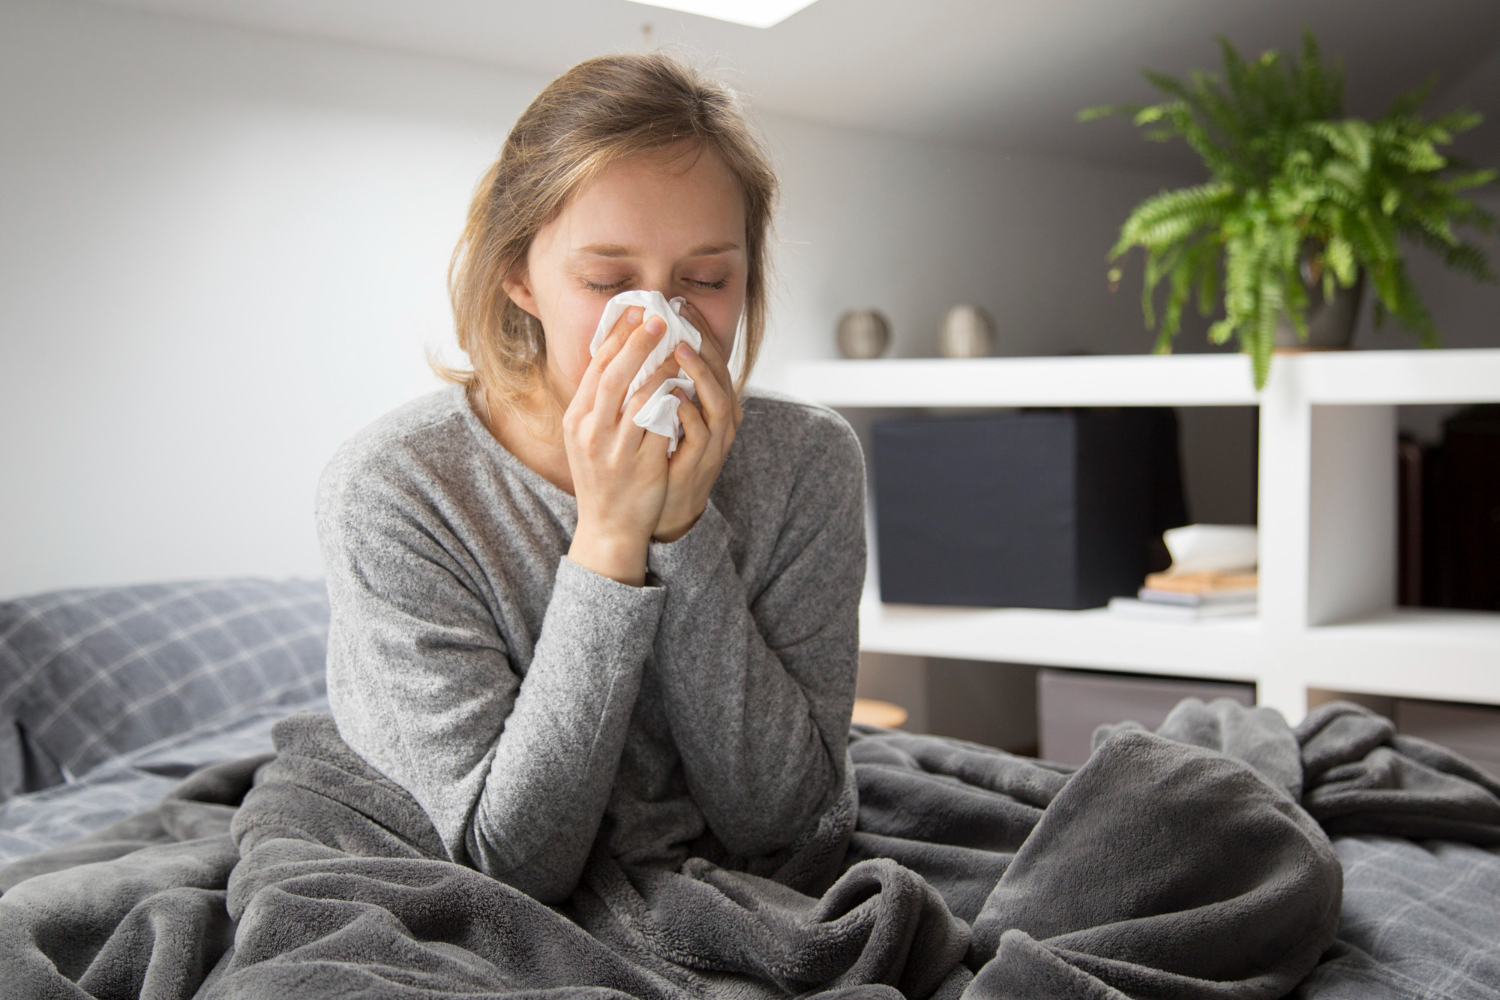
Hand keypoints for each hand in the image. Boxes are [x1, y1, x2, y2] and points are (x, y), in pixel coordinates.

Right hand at [564, 306, 687, 585]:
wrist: (608, 526)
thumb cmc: (603, 477)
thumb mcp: (588, 437)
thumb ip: (599, 401)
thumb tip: (618, 355)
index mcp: (577, 420)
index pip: (596, 368)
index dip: (617, 337)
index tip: (636, 311)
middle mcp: (591, 432)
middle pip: (614, 377)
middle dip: (637, 344)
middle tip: (660, 319)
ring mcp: (616, 450)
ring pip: (639, 399)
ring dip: (661, 369)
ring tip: (679, 350)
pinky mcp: (642, 465)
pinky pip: (661, 426)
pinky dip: (674, 402)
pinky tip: (686, 386)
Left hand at [653, 300, 743, 542]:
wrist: (662, 507)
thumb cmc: (661, 454)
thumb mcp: (664, 412)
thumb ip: (661, 381)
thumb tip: (641, 341)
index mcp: (712, 402)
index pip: (711, 358)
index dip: (698, 330)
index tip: (679, 305)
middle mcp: (721, 419)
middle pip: (721, 373)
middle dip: (703, 344)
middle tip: (681, 319)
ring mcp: (714, 442)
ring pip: (718, 402)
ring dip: (700, 375)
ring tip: (680, 350)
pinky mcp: (701, 463)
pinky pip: (701, 434)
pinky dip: (688, 413)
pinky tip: (672, 396)